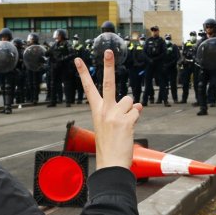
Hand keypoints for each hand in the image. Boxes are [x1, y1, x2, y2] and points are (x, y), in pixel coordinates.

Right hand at [75, 49, 141, 170]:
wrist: (111, 164)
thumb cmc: (110, 148)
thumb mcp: (111, 127)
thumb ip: (122, 112)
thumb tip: (137, 103)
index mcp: (97, 111)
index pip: (89, 88)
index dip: (83, 73)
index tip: (78, 59)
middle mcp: (104, 110)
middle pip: (108, 82)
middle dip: (108, 65)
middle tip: (108, 51)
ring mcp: (114, 114)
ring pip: (129, 100)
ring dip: (131, 111)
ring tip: (124, 126)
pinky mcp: (125, 120)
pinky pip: (136, 111)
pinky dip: (136, 119)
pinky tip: (129, 130)